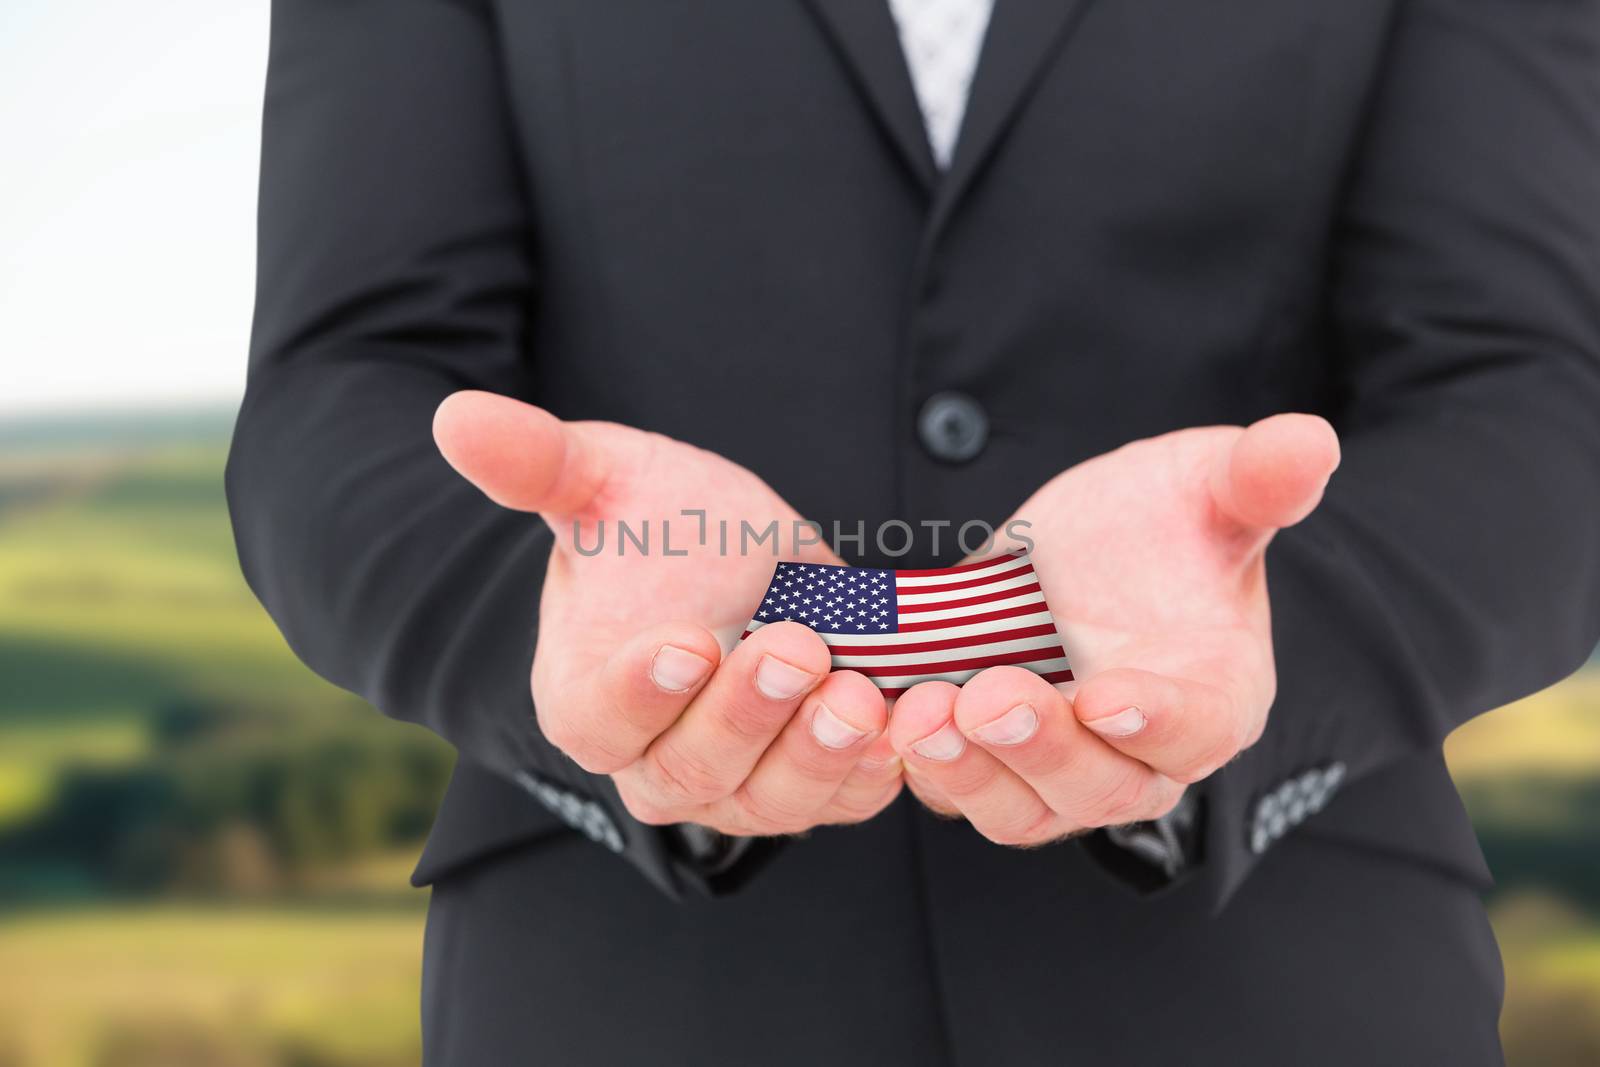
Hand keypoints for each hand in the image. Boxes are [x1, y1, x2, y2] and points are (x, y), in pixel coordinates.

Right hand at [433, 391, 900, 836]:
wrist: (742, 566)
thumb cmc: (660, 528)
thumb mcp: (606, 481)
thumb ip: (538, 464)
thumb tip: (456, 415)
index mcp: (588, 700)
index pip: (603, 719)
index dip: (641, 691)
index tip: (686, 643)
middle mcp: (656, 763)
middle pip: (693, 769)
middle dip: (749, 713)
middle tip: (795, 646)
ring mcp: (736, 787)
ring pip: (771, 801)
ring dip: (819, 755)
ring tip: (860, 697)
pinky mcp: (809, 790)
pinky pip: (843, 802)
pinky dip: (878, 774)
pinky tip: (908, 726)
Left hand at [889, 414, 1339, 844]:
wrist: (1086, 553)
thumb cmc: (1166, 527)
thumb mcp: (1210, 485)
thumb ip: (1258, 477)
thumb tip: (1309, 440)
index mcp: (1215, 697)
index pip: (1195, 729)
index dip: (1154, 721)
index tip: (1105, 699)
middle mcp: (1140, 756)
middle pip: (1101, 789)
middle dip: (1042, 750)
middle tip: (987, 697)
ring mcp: (1061, 771)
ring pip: (1022, 810)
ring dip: (970, 774)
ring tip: (922, 717)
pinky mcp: (991, 766)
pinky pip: (957, 792)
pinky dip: (921, 769)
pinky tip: (883, 720)